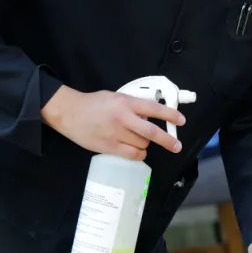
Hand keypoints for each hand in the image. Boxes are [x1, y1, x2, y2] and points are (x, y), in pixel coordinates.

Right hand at [41, 85, 184, 159]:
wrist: (70, 113)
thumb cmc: (94, 103)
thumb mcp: (116, 97)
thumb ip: (133, 105)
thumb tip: (150, 115)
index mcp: (126, 103)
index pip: (154, 109)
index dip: (170, 115)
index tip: (181, 120)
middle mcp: (123, 119)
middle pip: (152, 132)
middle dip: (168, 140)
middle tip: (177, 145)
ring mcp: (116, 134)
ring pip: (143, 145)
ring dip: (146, 144)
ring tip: (138, 139)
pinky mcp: (110, 147)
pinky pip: (132, 155)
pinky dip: (139, 154)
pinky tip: (137, 150)